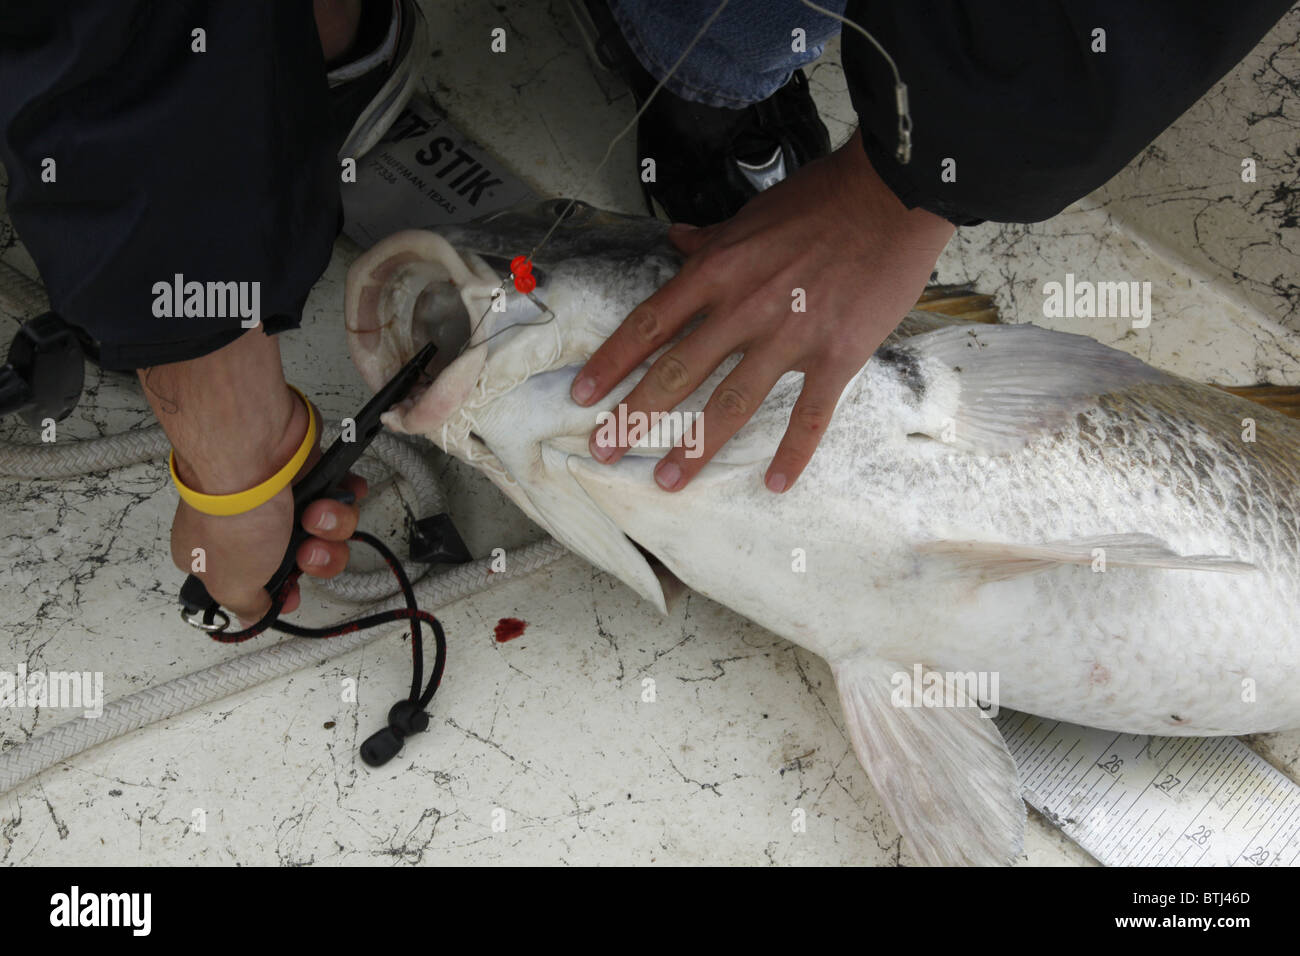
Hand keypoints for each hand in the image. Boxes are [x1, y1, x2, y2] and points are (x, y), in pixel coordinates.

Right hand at [170, 432, 368, 627]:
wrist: (254, 449)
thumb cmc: (235, 513)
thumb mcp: (231, 581)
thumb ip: (246, 604)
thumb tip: (252, 617)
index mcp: (218, 554)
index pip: (255, 584)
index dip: (282, 590)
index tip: (293, 592)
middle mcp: (249, 524)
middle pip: (302, 558)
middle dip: (316, 558)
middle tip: (308, 548)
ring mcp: (281, 496)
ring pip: (327, 530)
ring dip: (330, 527)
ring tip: (316, 513)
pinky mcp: (308, 469)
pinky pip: (342, 496)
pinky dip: (345, 497)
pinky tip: (334, 492)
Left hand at [571, 129, 954, 491]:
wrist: (892, 194)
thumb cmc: (821, 200)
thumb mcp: (750, 214)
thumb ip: (711, 239)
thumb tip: (677, 238)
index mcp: (717, 272)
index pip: (649, 325)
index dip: (611, 363)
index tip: (582, 395)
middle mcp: (743, 308)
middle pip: (676, 372)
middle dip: (634, 415)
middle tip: (603, 449)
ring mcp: (790, 336)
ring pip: (732, 403)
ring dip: (696, 447)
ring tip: (669, 480)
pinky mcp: (836, 356)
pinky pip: (810, 415)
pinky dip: (793, 452)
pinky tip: (776, 483)